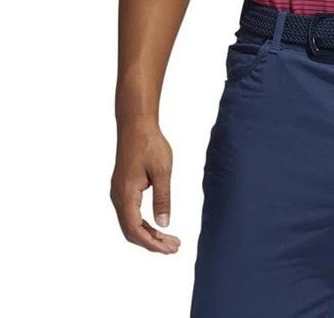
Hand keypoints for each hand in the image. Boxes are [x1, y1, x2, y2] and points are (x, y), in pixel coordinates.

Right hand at [110, 121, 180, 253]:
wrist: (136, 125)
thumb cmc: (150, 144)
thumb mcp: (162, 171)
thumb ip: (163, 199)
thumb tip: (164, 224)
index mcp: (126, 194)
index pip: (135, 229)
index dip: (152, 243)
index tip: (169, 249)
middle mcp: (118, 197)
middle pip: (131, 231)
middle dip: (152, 243)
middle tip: (174, 247)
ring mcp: (119, 193)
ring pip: (130, 223)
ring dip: (149, 234)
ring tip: (170, 240)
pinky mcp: (123, 189)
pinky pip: (131, 214)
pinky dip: (144, 223)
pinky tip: (158, 226)